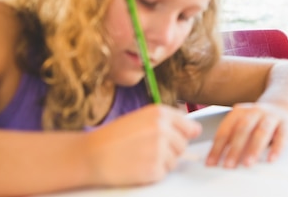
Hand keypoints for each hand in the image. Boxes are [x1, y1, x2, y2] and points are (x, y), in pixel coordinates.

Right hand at [83, 104, 201, 186]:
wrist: (91, 154)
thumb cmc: (114, 137)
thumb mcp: (141, 119)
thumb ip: (168, 122)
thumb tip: (196, 131)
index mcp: (160, 113)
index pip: (189, 127)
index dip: (182, 135)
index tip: (169, 139)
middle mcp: (162, 128)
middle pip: (183, 145)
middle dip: (169, 150)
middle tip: (145, 150)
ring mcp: (159, 149)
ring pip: (174, 161)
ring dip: (161, 163)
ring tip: (139, 157)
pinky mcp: (154, 168)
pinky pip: (163, 174)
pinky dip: (152, 174)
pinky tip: (136, 167)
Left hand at [205, 102, 287, 168]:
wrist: (281, 107)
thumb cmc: (257, 121)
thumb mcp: (242, 124)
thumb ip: (231, 138)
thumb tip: (217, 159)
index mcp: (239, 112)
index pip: (225, 129)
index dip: (217, 147)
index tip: (211, 163)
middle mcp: (254, 111)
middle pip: (243, 129)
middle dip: (235, 148)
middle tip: (228, 165)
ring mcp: (271, 116)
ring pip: (262, 131)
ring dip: (254, 148)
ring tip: (248, 164)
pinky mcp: (286, 124)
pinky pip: (281, 136)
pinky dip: (276, 148)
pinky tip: (271, 159)